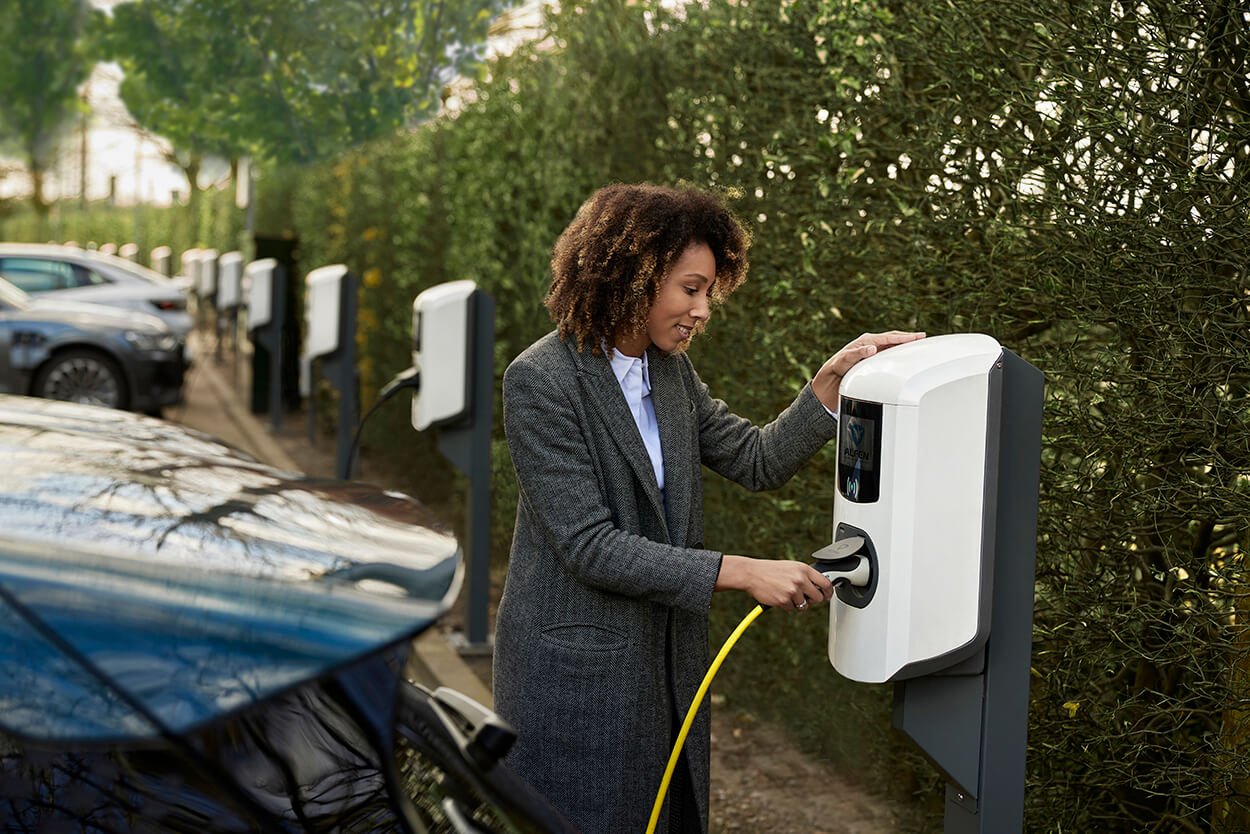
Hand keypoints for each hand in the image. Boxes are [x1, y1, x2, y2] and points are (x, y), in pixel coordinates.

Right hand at [715, 555, 833, 610]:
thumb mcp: (791, 567)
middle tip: (804, 597)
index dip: (828, 592)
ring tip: (786, 593)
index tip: (827, 595)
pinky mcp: (784, 601)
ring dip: (798, 603)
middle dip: (812, 599)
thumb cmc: (771, 570)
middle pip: (817, 597)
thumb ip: (806, 575)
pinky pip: (792, 609)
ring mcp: (792, 591)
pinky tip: (779, 596)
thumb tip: (820, 586)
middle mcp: (800, 580)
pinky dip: (786, 605)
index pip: (825, 583)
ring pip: (804, 605)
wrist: (752, 573)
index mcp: (804, 569)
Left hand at [812, 330, 925, 410]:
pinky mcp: (873, 360)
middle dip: (908, 338)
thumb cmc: (836, 368)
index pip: (890, 337)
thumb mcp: (845, 360)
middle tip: (923, 338)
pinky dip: (898, 354)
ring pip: (892, 347)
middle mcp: (871, 344)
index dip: (904, 337)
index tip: (918, 336)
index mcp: (866, 341)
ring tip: (918, 346)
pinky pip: (889, 355)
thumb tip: (872, 348)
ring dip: (904, 346)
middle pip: (893, 339)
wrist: (830, 379)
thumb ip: (858, 354)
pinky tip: (905, 357)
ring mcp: (873, 352)